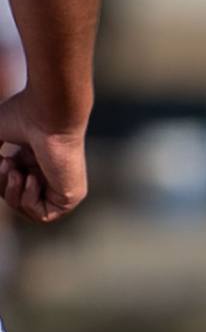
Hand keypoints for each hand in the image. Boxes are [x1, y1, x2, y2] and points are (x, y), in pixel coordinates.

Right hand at [0, 92, 87, 222]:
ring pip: (27, 209)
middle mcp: (50, 174)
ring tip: (16, 170)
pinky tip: (33, 178)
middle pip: (16, 199)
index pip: (11, 184)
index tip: (2, 157)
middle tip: (7, 163)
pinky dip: (30, 200)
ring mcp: (62, 186)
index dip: (0, 177)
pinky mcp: (72, 196)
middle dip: (3, 186)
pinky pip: (44, 216)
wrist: (49, 115)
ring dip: (12, 192)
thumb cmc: (22, 116)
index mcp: (35, 160)